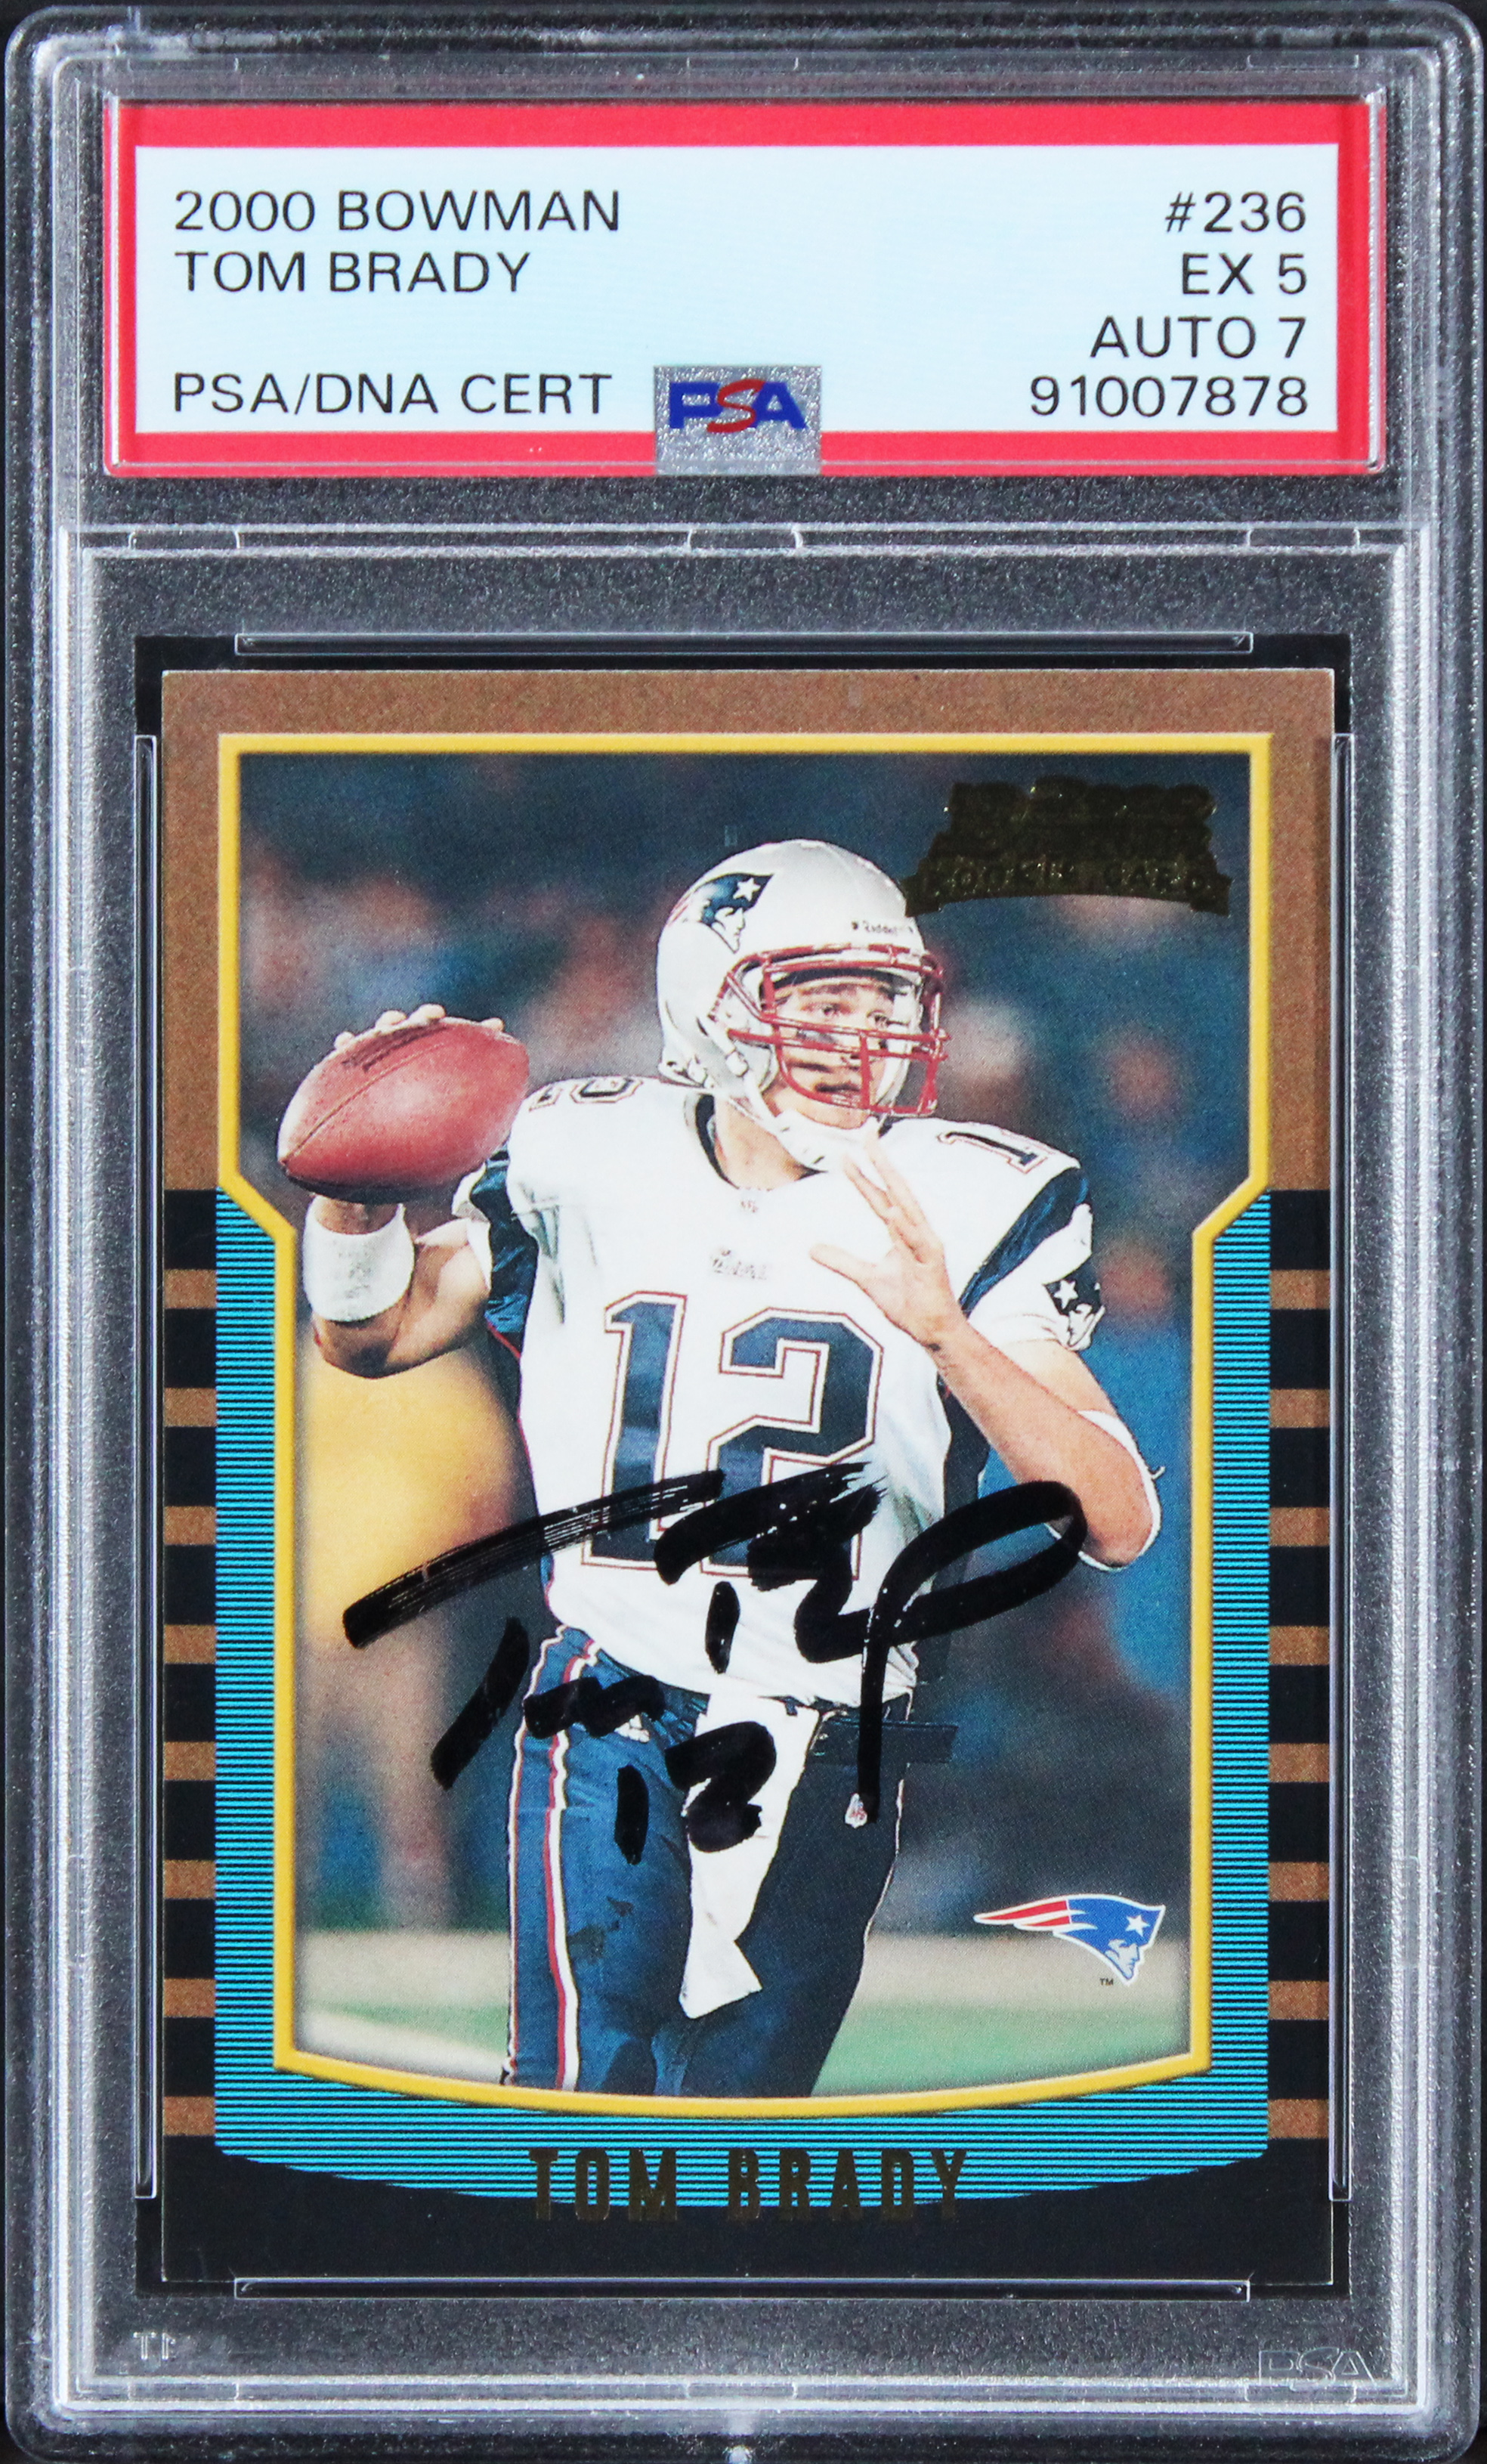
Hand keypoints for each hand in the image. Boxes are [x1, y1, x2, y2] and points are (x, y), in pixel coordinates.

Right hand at [313, 1005, 505, 1234]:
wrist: (369, 1188)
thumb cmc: (409, 1167)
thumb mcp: (438, 1164)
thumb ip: (458, 1155)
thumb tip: (482, 1161)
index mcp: (433, 1080)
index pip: (459, 1051)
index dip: (477, 1035)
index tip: (496, 1025)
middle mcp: (406, 1070)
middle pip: (419, 1034)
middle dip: (427, 1017)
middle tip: (437, 1015)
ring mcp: (377, 1072)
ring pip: (381, 1039)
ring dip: (388, 1024)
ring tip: (393, 1021)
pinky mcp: (345, 1082)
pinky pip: (341, 1062)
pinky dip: (344, 1048)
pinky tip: (345, 1041)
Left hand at [811, 1152, 964, 1353]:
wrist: (931, 1330)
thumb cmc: (907, 1303)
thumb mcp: (866, 1280)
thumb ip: (841, 1261)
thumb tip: (812, 1248)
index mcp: (900, 1232)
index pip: (879, 1195)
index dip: (863, 1173)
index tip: (848, 1151)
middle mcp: (915, 1231)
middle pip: (895, 1189)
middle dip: (881, 1160)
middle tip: (867, 1133)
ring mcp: (926, 1246)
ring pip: (907, 1210)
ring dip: (891, 1186)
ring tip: (875, 1160)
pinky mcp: (933, 1266)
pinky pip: (917, 1244)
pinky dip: (905, 1229)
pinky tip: (892, 1214)